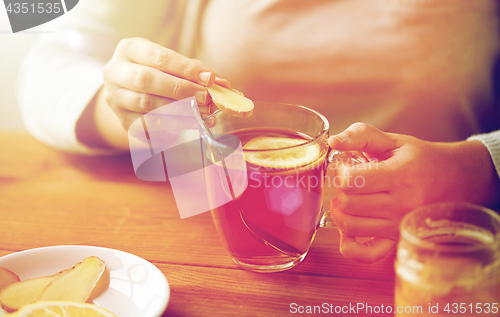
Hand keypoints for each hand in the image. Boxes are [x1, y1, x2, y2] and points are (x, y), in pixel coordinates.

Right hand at [78, 37, 229, 149]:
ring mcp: (116, 98)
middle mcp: (115, 72)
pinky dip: (171, 126)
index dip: (186, 69)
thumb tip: (221, 84)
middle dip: (181, 90)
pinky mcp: (122, 121)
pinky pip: (147, 126)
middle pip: (147, 80)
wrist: (133, 95)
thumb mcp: (173, 66)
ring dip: (179, 110)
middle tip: (205, 98)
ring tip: (202, 113)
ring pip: (146, 104)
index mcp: (129, 49)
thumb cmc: (159, 75)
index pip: (159, 57)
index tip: (209, 79)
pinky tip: (190, 125)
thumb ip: (195, 72)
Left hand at [328, 123, 499, 262]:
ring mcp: (398, 225)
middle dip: (340, 190)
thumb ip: (361, 135)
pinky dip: (349, 245)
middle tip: (348, 182)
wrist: (455, 179)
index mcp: (399, 175)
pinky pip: (366, 254)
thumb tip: (334, 141)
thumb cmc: (420, 158)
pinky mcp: (396, 239)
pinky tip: (347, 230)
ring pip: (351, 226)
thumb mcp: (393, 140)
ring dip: (340, 212)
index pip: (351, 181)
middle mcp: (400, 204)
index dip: (341, 172)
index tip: (348, 166)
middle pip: (348, 203)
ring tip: (348, 199)